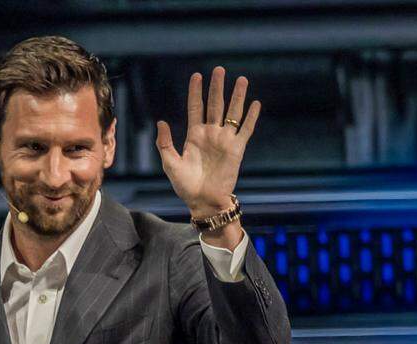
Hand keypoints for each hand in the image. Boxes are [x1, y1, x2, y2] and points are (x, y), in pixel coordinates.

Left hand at [155, 66, 260, 218]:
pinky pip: (245, 130)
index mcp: (194, 135)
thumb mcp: (170, 163)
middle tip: (220, 69)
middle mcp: (211, 134)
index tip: (197, 76)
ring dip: (237, 97)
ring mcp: (225, 141)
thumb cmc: (185, 185)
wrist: (203, 201)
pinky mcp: (237, 150)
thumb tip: (161, 122)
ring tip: (242, 79)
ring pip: (232, 113)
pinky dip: (251, 118)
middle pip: (215, 105)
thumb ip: (164, 143)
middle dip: (217, 87)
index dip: (196, 92)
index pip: (195, 108)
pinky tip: (255, 104)